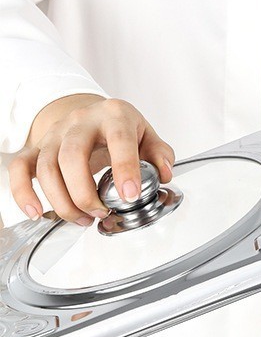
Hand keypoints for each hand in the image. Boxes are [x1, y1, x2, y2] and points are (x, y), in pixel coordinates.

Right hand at [9, 94, 174, 223]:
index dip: (125, 168)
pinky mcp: (37, 148)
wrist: (93, 116)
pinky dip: (24, 193)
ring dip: (63, 201)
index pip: (119, 139)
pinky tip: (37, 213)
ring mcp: (55, 135)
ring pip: (47, 167)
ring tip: (84, 220)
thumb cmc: (122, 130)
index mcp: (114, 116)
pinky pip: (21, 169)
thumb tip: (164, 174)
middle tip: (101, 213)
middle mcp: (80, 122)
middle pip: (72, 156)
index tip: (130, 196)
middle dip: (85, 192)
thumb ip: (160, 155)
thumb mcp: (148, 136)